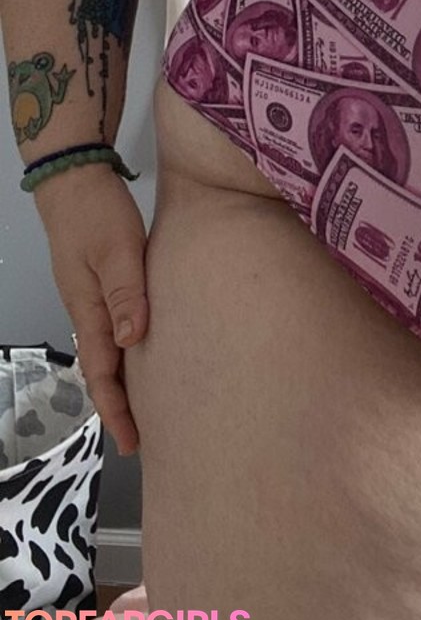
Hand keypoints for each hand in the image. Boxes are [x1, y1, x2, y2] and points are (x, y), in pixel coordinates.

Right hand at [34, 165, 147, 456]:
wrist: (73, 180)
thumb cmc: (97, 212)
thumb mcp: (117, 248)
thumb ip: (126, 292)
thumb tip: (132, 342)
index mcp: (88, 308)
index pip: (101, 371)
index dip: (116, 408)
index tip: (132, 439)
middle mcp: (86, 310)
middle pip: (101, 369)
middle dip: (119, 405)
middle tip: (141, 437)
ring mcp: (91, 298)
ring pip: (107, 351)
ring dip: (122, 380)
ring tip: (147, 406)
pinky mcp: (100, 284)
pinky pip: (112, 329)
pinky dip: (125, 352)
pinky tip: (142, 353)